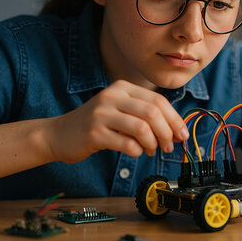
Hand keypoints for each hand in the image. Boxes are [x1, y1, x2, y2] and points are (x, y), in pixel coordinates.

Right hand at [47, 80, 188, 162]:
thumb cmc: (96, 125)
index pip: (158, 100)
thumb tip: (177, 130)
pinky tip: (136, 152)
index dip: (174, 119)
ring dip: (153, 143)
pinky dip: (137, 151)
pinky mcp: (94, 133)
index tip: (182, 134)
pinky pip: (127, 143)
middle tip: (169, 145)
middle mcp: (112, 96)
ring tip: (151, 150)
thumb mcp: (120, 111)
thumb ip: (145, 116)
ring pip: (142, 128)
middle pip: (152, 112)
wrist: (59, 134)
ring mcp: (101, 114)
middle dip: (167, 132)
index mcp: (122, 88)